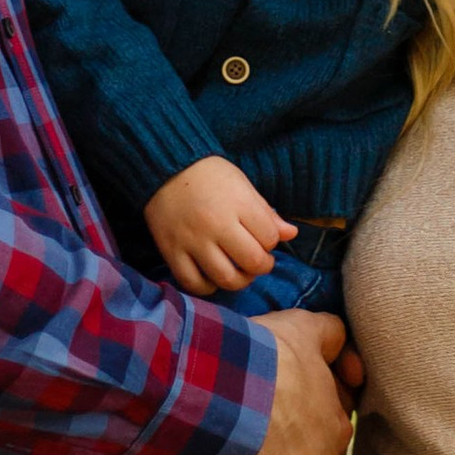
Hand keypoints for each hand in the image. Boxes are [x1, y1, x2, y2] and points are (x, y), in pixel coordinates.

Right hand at [146, 156, 297, 295]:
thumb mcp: (242, 184)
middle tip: (257, 260)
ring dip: (240, 281)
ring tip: (239, 271)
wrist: (164, 167)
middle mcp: (216, 224)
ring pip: (226, 279)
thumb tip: (291, 234)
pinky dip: (208, 287)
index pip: (269, 238)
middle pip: (252, 262)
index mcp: (238, 203)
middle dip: (261, 266)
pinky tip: (212, 276)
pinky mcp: (171, 251)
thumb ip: (265, 212)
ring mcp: (192, 240)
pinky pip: (193, 283)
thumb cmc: (209, 174)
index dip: (271, 242)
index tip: (263, 238)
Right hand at [232, 309, 357, 454]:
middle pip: (318, 449)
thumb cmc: (258, 363)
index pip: (331, 411)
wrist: (224, 407)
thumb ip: (326, 333)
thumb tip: (343, 343)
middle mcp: (335, 447)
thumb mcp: (295, 329)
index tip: (278, 400)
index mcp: (337, 407)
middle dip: (294, 442)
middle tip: (257, 430)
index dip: (304, 404)